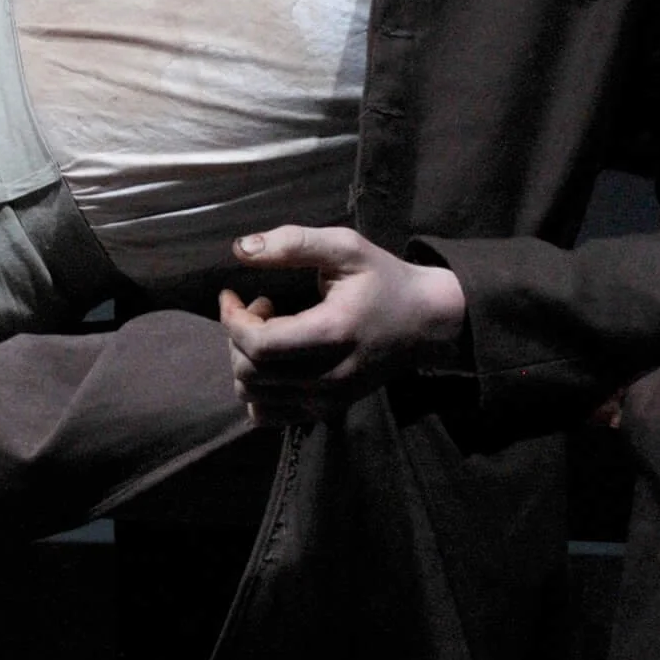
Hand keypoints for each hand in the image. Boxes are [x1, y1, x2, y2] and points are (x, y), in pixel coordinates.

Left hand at [217, 226, 466, 427]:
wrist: (427, 323)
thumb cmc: (385, 280)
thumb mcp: (346, 247)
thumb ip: (294, 243)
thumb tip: (240, 249)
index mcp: (332, 334)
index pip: (259, 344)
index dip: (232, 319)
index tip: (232, 293)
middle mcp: (329, 378)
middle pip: (249, 374)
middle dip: (237, 337)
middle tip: (261, 307)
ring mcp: (328, 401)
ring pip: (252, 397)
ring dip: (244, 362)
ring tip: (268, 332)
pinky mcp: (326, 413)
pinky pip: (268, 416)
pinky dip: (256, 391)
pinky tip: (273, 362)